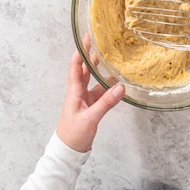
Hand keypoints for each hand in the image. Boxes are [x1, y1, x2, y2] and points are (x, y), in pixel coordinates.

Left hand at [56, 35, 124, 151]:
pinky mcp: (91, 107)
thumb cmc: (73, 135)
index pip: (76, 66)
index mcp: (74, 92)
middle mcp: (78, 93)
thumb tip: (120, 87)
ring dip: (101, 70)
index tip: (87, 38)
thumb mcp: (91, 118)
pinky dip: (107, 86)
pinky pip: (100, 92)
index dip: (81, 51)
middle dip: (91, 55)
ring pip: (93, 80)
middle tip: (99, 42)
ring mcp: (85, 100)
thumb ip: (106, 103)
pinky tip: (116, 83)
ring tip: (111, 58)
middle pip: (85, 70)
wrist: (68, 151)